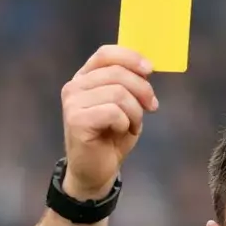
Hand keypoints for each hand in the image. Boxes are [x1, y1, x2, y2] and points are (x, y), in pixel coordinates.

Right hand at [60, 45, 157, 198]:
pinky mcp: (76, 120)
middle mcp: (75, 86)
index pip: (106, 54)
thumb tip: (146, 67)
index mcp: (85, 77)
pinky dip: (126, 123)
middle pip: (117, 73)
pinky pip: (114, 112)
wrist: (96, 171)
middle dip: (142, 90)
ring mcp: (73, 102)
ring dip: (135, 112)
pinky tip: (122, 132)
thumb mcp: (126, 105)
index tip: (150, 69)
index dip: (130, 57)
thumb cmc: (111, 138)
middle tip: (152, 107)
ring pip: (119, 93)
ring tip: (133, 125)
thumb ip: (130, 84)